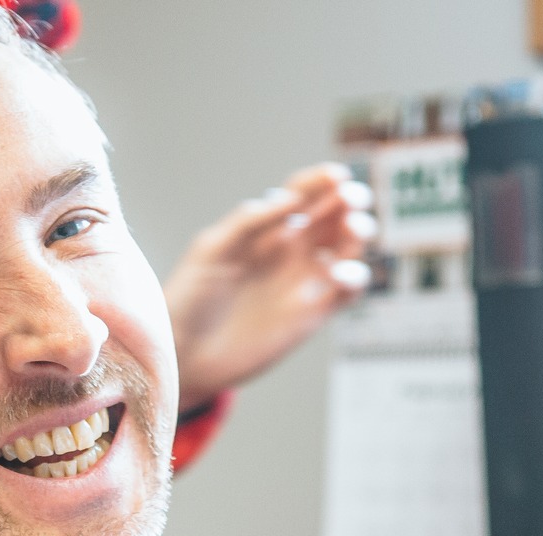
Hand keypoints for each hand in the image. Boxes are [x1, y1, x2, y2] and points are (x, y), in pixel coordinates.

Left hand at [164, 163, 374, 412]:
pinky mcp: (311, 315)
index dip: (321, 182)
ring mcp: (303, 282)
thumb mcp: (212, 248)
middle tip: (352, 199)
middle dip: (348, 203)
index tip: (336, 175)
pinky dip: (354, 278)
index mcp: (265, 229)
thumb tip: (291, 198)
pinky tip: (341, 273)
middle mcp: (289, 251)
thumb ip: (251, 221)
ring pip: (346, 250)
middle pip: (332, 217)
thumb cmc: (189, 298)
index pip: (302, 195)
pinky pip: (345, 292)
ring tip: (352, 228)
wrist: (185, 353)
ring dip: (357, 235)